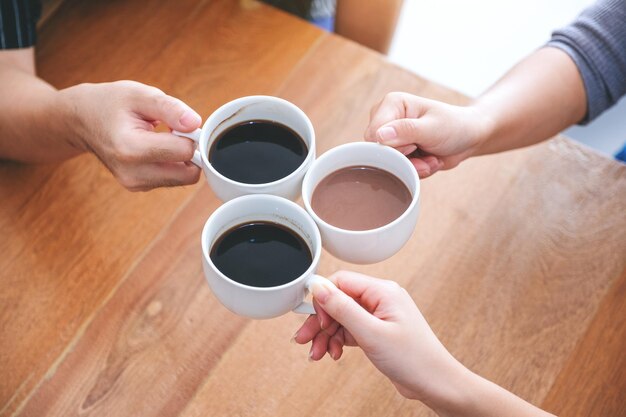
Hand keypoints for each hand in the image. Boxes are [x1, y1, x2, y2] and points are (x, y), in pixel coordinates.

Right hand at [60, 80, 201, 190]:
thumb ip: (170, 108)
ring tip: (161, 137)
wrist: (80, 120)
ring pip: (183, 179)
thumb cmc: (109, 103)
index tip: (180, 122)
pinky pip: (172, 180)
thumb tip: (196, 123)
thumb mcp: (139, 94)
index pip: (185, 152)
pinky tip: (156, 148)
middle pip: (188, 174)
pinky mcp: (138, 187)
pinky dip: (172, 165)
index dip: (191, 134)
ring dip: (181, 159)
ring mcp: (134, 183)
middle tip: (175, 131)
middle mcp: (132, 173)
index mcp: (131, 148)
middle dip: (191, 152)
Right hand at [293, 271, 465, 402]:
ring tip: (318, 353)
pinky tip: (334, 353)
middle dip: (320, 322)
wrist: (436, 383)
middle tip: (304, 339)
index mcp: (383, 291)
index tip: (314, 319)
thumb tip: (319, 286)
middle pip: (338, 301)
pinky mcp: (378, 330)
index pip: (341, 281)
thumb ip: (342, 308)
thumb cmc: (414, 359)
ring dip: (326, 335)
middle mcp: (381, 299)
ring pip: (342, 318)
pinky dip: (338, 341)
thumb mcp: (371, 333)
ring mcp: (379, 315)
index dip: (323, 299)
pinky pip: (350, 329)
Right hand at [364, 92, 492, 177]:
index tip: (414, 145)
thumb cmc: (454, 126)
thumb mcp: (432, 128)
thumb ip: (405, 131)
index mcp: (391, 104)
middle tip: (426, 157)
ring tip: (430, 159)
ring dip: (413, 167)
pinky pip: (397, 169)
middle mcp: (386, 118)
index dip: (393, 147)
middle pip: (379, 151)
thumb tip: (378, 136)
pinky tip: (429, 161)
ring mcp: (391, 136)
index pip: (374, 134)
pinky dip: (415, 170)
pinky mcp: (398, 150)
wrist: (469, 138)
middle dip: (405, 160)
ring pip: (388, 163)